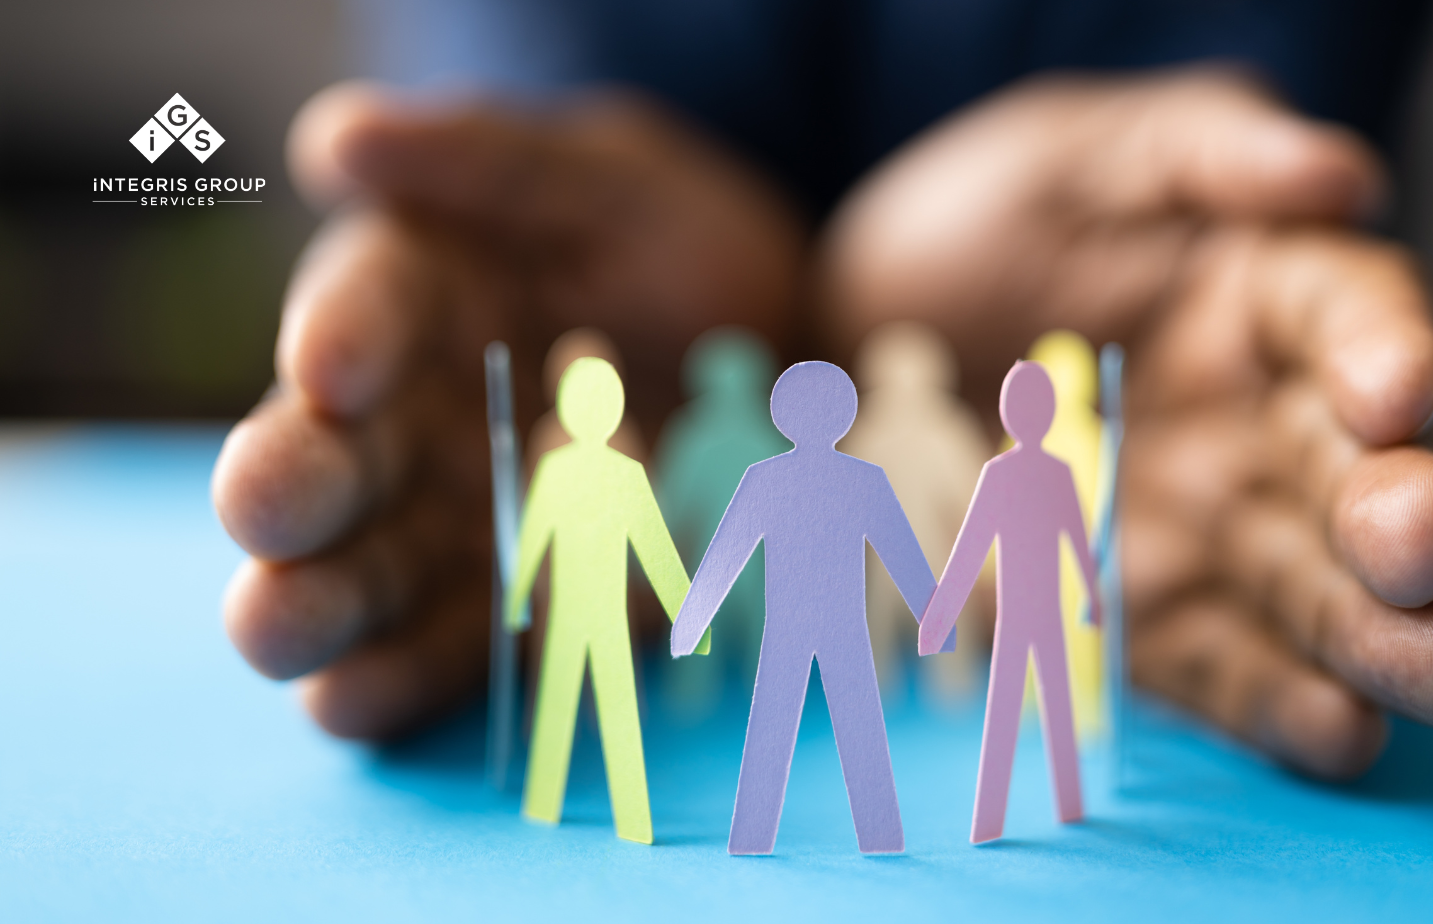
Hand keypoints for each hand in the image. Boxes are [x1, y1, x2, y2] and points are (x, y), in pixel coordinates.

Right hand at [213, 82, 800, 737]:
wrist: (771, 347)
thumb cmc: (663, 238)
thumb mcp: (596, 177)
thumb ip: (482, 158)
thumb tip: (338, 139)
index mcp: (412, 300)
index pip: (362, 308)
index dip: (343, 334)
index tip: (335, 366)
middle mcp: (408, 421)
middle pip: (326, 461)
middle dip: (289, 490)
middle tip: (269, 507)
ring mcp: (453, 523)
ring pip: (357, 573)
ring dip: (317, 606)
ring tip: (281, 628)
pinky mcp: (514, 606)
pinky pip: (444, 650)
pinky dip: (397, 678)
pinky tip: (354, 697)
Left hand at [823, 69, 1432, 778]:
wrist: (849, 349)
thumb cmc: (976, 228)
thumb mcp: (1075, 153)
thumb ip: (1203, 143)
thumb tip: (1343, 178)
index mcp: (1267, 297)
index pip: (1359, 318)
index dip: (1388, 353)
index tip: (1384, 393)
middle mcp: (1263, 425)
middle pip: (1371, 478)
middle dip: (1411, 519)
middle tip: (1412, 545)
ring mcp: (1213, 535)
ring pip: (1325, 594)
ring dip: (1383, 639)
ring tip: (1424, 665)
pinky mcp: (1150, 623)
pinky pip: (1227, 671)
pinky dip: (1281, 706)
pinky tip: (1332, 728)